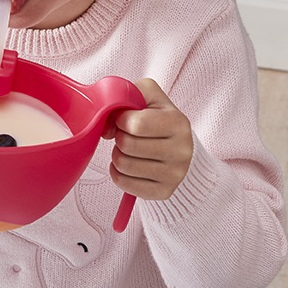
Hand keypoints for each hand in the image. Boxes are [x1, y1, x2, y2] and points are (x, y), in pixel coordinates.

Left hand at [106, 79, 193, 200]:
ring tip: (128, 150)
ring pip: (124, 165)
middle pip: (128, 145)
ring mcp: (174, 174)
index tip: (125, 120)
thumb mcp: (148, 95)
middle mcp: (181, 150)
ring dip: (117, 155)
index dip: (122, 120)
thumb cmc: (158, 119)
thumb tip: (106, 127)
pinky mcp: (164, 192)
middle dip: (119, 138)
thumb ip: (125, 95)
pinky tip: (127, 165)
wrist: (181, 148)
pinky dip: (118, 173)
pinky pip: (124, 184)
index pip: (136, 124)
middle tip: (126, 136)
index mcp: (178, 122)